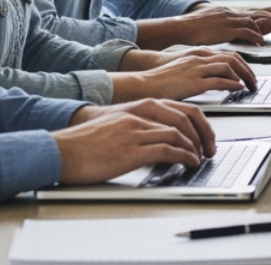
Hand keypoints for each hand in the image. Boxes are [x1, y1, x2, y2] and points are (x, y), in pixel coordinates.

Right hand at [53, 107, 204, 185]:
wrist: (60, 150)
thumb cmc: (85, 142)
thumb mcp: (117, 124)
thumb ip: (139, 125)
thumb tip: (161, 138)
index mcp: (138, 106)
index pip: (181, 108)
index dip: (199, 123)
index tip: (206, 136)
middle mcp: (140, 115)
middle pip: (186, 118)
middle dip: (204, 134)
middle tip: (210, 149)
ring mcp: (136, 132)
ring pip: (179, 134)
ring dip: (195, 148)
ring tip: (200, 159)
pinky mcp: (131, 151)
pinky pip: (167, 151)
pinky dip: (184, 157)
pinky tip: (189, 163)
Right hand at [114, 48, 256, 101]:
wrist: (143, 83)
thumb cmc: (161, 79)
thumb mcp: (185, 69)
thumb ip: (200, 71)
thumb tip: (215, 79)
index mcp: (199, 53)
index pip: (228, 54)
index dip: (242, 64)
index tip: (248, 73)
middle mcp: (200, 58)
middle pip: (233, 58)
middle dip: (247, 70)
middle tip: (254, 81)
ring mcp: (197, 68)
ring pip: (229, 66)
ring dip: (244, 77)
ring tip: (249, 87)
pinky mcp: (194, 82)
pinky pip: (219, 80)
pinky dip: (232, 83)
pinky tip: (237, 89)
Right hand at [169, 5, 270, 45]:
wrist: (181, 27)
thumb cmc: (191, 30)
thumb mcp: (208, 25)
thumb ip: (219, 27)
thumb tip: (223, 32)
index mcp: (225, 12)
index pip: (247, 14)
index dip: (259, 20)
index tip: (268, 25)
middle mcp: (229, 14)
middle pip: (254, 15)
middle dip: (266, 22)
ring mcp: (228, 21)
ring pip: (252, 23)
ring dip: (263, 31)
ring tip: (269, 36)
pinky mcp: (226, 30)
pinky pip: (246, 32)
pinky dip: (255, 37)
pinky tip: (260, 43)